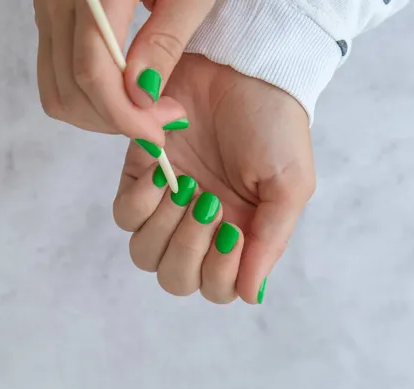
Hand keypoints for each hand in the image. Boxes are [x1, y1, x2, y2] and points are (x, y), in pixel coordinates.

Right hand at [34, 0, 214, 144]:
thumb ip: (165, 40)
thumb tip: (140, 97)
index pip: (94, 72)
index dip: (125, 116)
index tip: (158, 135)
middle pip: (70, 88)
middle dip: (115, 121)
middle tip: (161, 122)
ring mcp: (48, 6)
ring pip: (56, 87)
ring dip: (99, 114)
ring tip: (144, 109)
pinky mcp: (49, 14)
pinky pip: (54, 72)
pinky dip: (86, 95)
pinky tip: (123, 92)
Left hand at [113, 55, 315, 303]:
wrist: (241, 69)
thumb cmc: (274, 125)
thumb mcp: (289, 184)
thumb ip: (271, 241)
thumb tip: (250, 294)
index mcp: (241, 235)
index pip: (218, 287)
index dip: (219, 272)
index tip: (231, 230)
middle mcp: (202, 227)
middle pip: (175, 278)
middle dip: (189, 250)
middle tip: (207, 203)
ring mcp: (169, 204)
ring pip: (144, 254)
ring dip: (164, 228)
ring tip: (187, 186)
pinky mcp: (142, 177)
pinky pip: (124, 214)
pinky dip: (140, 201)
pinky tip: (162, 173)